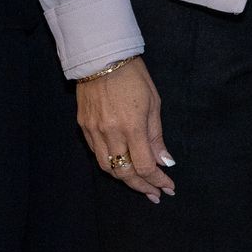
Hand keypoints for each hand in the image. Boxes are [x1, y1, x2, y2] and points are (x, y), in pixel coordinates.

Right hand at [77, 58, 174, 202]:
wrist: (102, 57)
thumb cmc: (134, 76)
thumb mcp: (153, 103)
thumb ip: (156, 136)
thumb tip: (164, 162)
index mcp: (132, 126)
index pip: (146, 166)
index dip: (158, 181)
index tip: (168, 187)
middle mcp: (111, 133)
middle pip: (125, 173)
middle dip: (142, 187)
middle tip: (155, 194)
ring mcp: (94, 131)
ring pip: (108, 168)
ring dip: (125, 180)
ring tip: (139, 184)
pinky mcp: (83, 127)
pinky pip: (96, 154)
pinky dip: (110, 164)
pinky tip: (121, 165)